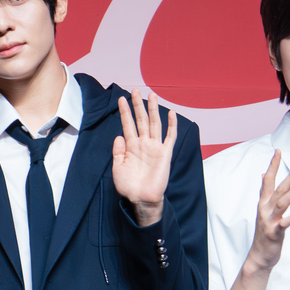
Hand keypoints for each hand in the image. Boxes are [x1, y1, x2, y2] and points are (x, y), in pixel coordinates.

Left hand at [111, 88, 173, 225]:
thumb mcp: (117, 167)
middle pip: (141, 120)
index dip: (125, 112)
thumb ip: (118, 151)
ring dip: (153, 110)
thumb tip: (119, 135)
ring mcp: (155, 148)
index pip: (128, 125)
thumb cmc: (128, 186)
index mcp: (131, 147)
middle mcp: (143, 144)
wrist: (141, 199)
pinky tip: (171, 113)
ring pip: (154, 124)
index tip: (121, 99)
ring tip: (151, 95)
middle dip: (138, 105)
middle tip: (135, 90)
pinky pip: (169, 137)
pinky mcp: (165, 154)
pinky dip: (171, 125)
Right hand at [246, 151, 289, 271]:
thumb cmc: (264, 232)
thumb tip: (262, 175)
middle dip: (289, 176)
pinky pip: (285, 222)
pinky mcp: (275, 232)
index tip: (278, 152)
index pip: (267, 180)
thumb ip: (264, 192)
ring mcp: (269, 220)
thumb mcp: (263, 210)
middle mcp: (265, 209)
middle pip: (278, 189)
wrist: (259, 255)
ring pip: (282, 203)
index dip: (273, 165)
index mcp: (264, 203)